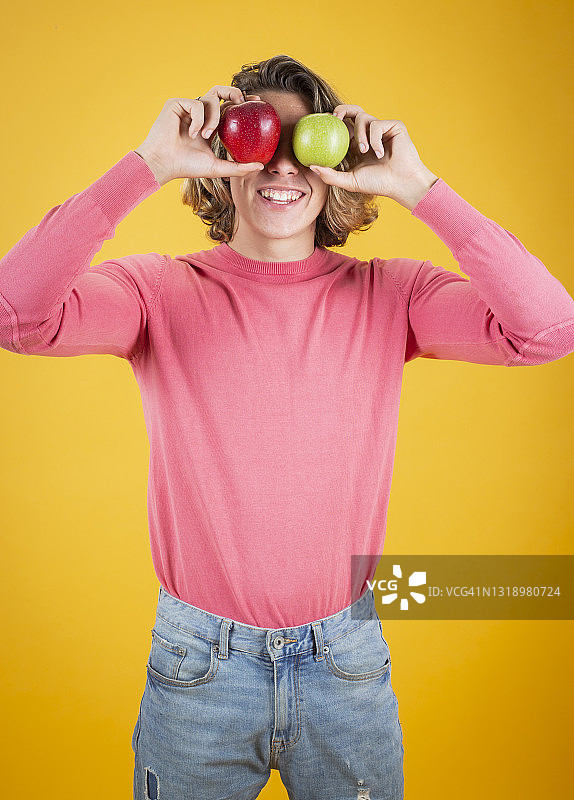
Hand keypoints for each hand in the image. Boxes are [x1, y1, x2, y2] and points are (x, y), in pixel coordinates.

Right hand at [134, 88, 264, 185]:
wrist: (164, 164)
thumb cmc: (186, 167)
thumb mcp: (217, 167)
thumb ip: (238, 167)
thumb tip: (260, 167)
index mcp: (208, 126)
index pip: (227, 108)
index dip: (241, 102)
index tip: (257, 102)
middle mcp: (199, 114)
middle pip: (220, 92)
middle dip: (234, 92)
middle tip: (243, 102)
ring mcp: (187, 108)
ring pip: (210, 99)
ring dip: (213, 117)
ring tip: (205, 136)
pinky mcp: (176, 104)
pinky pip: (196, 104)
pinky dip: (198, 120)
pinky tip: (192, 134)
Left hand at [308, 106, 438, 209]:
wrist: (401, 183)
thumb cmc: (378, 184)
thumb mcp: (350, 181)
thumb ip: (330, 175)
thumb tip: (310, 166)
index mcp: (359, 144)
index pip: (343, 126)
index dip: (332, 121)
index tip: (321, 122)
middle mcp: (369, 134)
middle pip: (353, 111)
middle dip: (341, 109)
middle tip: (334, 118)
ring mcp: (382, 129)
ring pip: (363, 117)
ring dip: (360, 134)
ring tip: (364, 151)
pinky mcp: (394, 126)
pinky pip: (376, 124)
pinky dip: (374, 139)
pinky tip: (380, 153)